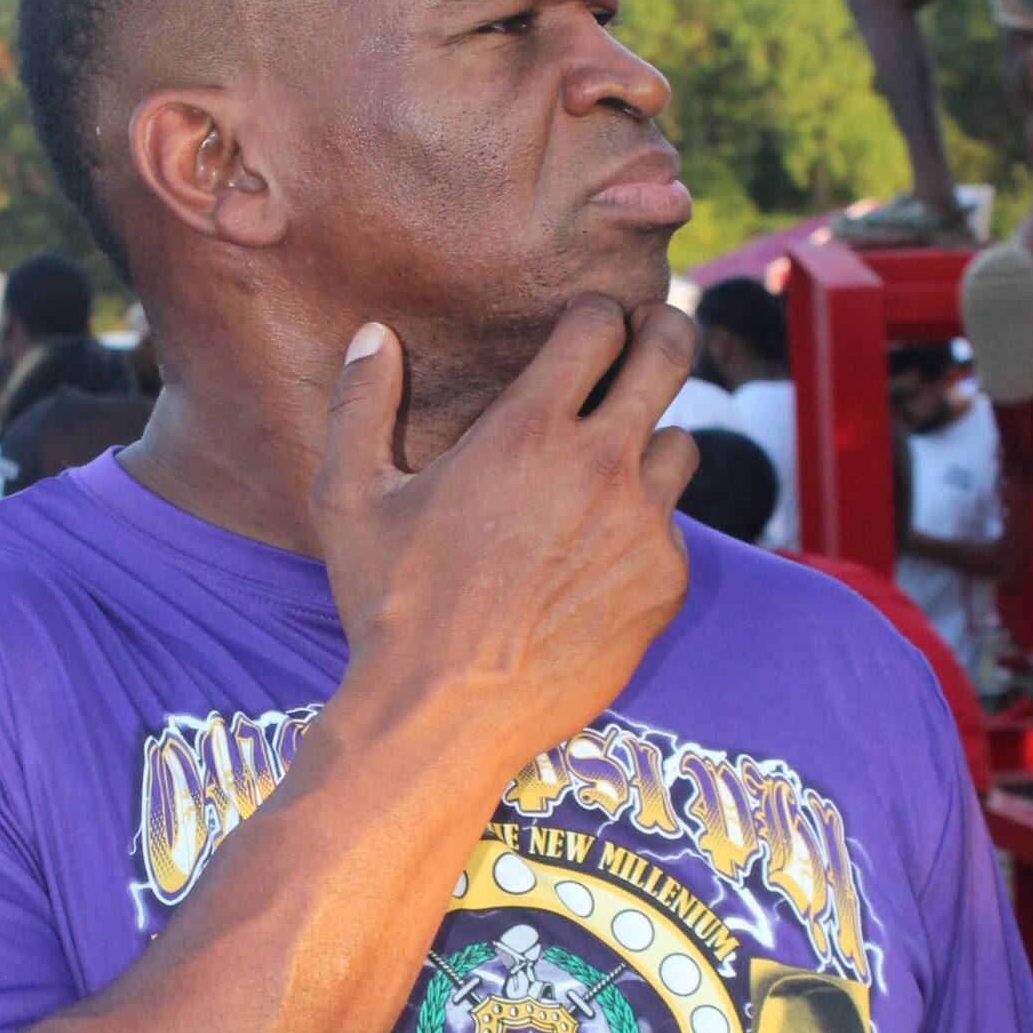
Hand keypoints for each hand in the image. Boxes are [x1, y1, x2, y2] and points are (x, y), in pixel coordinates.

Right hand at [313, 296, 694, 785]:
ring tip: (617, 469)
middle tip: (656, 336)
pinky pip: (675, 531)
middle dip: (664, 333)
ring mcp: (642, 524)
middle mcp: (599, 464)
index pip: (599, 325)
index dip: (597, 317)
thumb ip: (359, 405)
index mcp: (527, 429)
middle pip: (668, 355)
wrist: (443, 715)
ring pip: (683, 444)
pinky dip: (647, 534)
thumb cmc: (389, 607)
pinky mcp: (665, 582)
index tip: (591, 329)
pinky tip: (599, 562)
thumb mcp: (349, 500)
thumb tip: (372, 336)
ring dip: (653, 444)